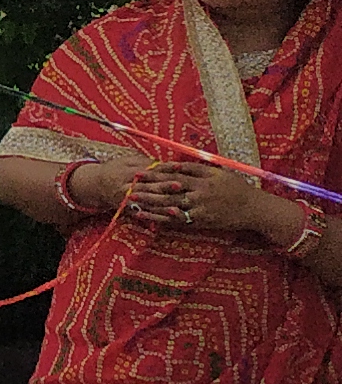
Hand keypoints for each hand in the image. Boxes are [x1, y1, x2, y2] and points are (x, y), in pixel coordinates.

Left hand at [123, 156, 289, 238]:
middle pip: (169, 190)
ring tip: (132, 203)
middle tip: (129, 187)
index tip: (139, 171)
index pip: (175, 175)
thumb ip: (196, 167)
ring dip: (150, 205)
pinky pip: (178, 221)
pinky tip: (149, 218)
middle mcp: (200, 193)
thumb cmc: (236, 188)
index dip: (156, 173)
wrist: (254, 209)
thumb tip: (174, 161)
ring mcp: (200, 208)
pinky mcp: (201, 221)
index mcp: (203, 179)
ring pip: (170, 206)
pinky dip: (162, 219)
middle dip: (148, 189)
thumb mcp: (218, 172)